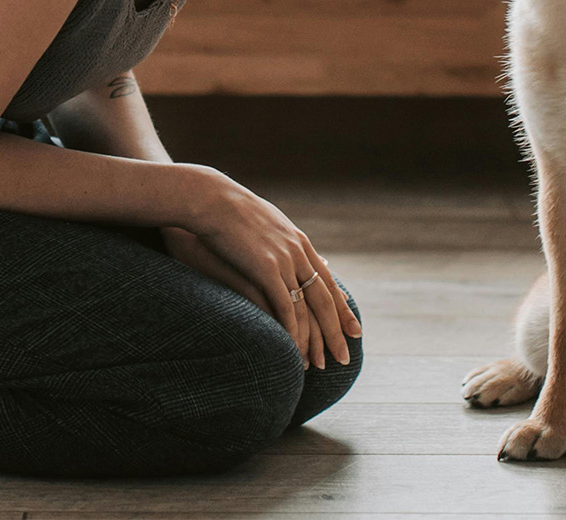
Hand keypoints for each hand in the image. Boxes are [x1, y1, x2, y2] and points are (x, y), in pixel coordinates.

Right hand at [179, 167, 361, 368]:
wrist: (212, 199)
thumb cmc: (230, 213)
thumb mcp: (266, 225)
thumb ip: (283, 242)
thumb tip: (294, 251)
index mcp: (299, 242)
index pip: (327, 282)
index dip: (342, 309)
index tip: (353, 330)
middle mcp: (299, 252)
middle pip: (325, 300)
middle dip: (337, 332)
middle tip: (344, 358)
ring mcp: (285, 261)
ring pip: (308, 309)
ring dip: (314, 340)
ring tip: (317, 365)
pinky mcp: (266, 269)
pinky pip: (286, 308)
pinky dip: (292, 332)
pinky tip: (293, 350)